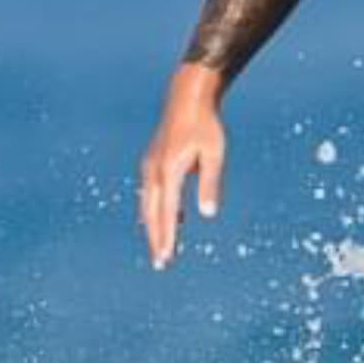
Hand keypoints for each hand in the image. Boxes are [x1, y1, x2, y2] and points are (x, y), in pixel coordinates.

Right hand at [140, 64, 225, 268]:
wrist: (188, 98)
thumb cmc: (206, 126)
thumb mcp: (214, 154)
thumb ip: (210, 183)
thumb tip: (208, 214)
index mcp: (169, 171)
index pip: (167, 212)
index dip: (167, 236)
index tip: (167, 257)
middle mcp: (154, 171)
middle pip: (152, 213)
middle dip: (157, 239)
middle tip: (161, 263)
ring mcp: (150, 166)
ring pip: (149, 205)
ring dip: (154, 227)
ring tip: (162, 248)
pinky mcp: (152, 162)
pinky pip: (152, 193)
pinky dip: (157, 210)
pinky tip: (171, 220)